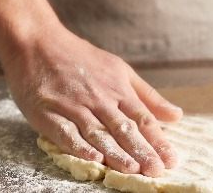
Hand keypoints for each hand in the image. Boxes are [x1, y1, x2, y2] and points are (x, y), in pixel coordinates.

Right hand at [1, 29, 181, 176]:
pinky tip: (92, 158)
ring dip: (115, 152)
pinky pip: (65, 132)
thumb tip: (176, 115)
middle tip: (156, 171)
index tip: (171, 160)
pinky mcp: (47, 112)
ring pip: (98, 132)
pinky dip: (79, 146)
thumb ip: (147, 95)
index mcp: (117, 88)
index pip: (142, 119)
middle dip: (141, 151)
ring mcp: (73, 105)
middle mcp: (98, 98)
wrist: (36, 42)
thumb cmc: (80, 57)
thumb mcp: (120, 69)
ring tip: (132, 169)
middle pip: (123, 128)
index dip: (157, 141)